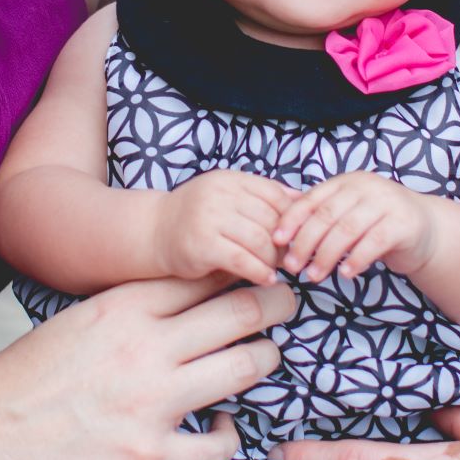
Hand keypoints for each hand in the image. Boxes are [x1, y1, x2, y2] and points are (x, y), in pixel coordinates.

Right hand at [0, 275, 294, 459]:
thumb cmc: (21, 380)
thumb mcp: (72, 323)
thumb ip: (125, 312)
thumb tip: (171, 305)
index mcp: (121, 310)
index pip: (202, 277)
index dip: (240, 270)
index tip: (260, 270)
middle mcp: (143, 348)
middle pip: (237, 314)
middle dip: (274, 304)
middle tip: (291, 303)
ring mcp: (149, 403)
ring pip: (243, 368)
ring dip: (264, 360)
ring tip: (268, 357)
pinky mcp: (148, 456)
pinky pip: (218, 445)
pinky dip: (230, 436)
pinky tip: (226, 429)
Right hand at [154, 170, 298, 285]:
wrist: (155, 230)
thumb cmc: (198, 216)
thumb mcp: (227, 194)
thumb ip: (260, 196)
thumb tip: (304, 200)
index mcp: (230, 179)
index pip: (275, 195)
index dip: (291, 217)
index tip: (296, 235)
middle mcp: (220, 195)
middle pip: (271, 219)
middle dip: (284, 242)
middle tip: (288, 257)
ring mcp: (210, 219)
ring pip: (260, 241)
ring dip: (273, 259)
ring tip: (275, 268)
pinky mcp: (203, 246)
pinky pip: (243, 260)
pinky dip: (259, 272)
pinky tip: (266, 279)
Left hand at [274, 171, 438, 281]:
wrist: (426, 228)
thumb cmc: (377, 224)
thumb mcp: (348, 214)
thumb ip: (320, 217)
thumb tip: (278, 230)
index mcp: (347, 182)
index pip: (312, 199)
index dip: (292, 220)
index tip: (277, 241)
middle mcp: (366, 186)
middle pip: (327, 215)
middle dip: (305, 242)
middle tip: (293, 267)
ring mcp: (387, 202)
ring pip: (348, 229)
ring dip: (327, 255)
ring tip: (314, 276)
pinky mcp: (404, 222)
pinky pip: (374, 242)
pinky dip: (356, 259)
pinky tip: (345, 274)